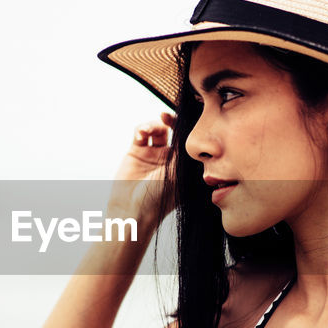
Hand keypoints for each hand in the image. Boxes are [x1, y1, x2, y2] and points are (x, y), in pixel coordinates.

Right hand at [108, 111, 177, 228]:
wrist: (133, 212)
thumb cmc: (160, 199)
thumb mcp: (180, 175)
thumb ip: (186, 153)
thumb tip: (195, 132)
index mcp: (183, 164)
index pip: (188, 139)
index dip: (186, 126)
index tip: (183, 119)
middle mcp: (169, 158)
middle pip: (173, 130)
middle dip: (170, 120)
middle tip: (165, 116)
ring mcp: (152, 154)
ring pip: (156, 129)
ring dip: (153, 124)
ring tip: (148, 130)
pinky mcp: (136, 152)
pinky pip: (140, 133)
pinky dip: (141, 129)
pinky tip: (141, 134)